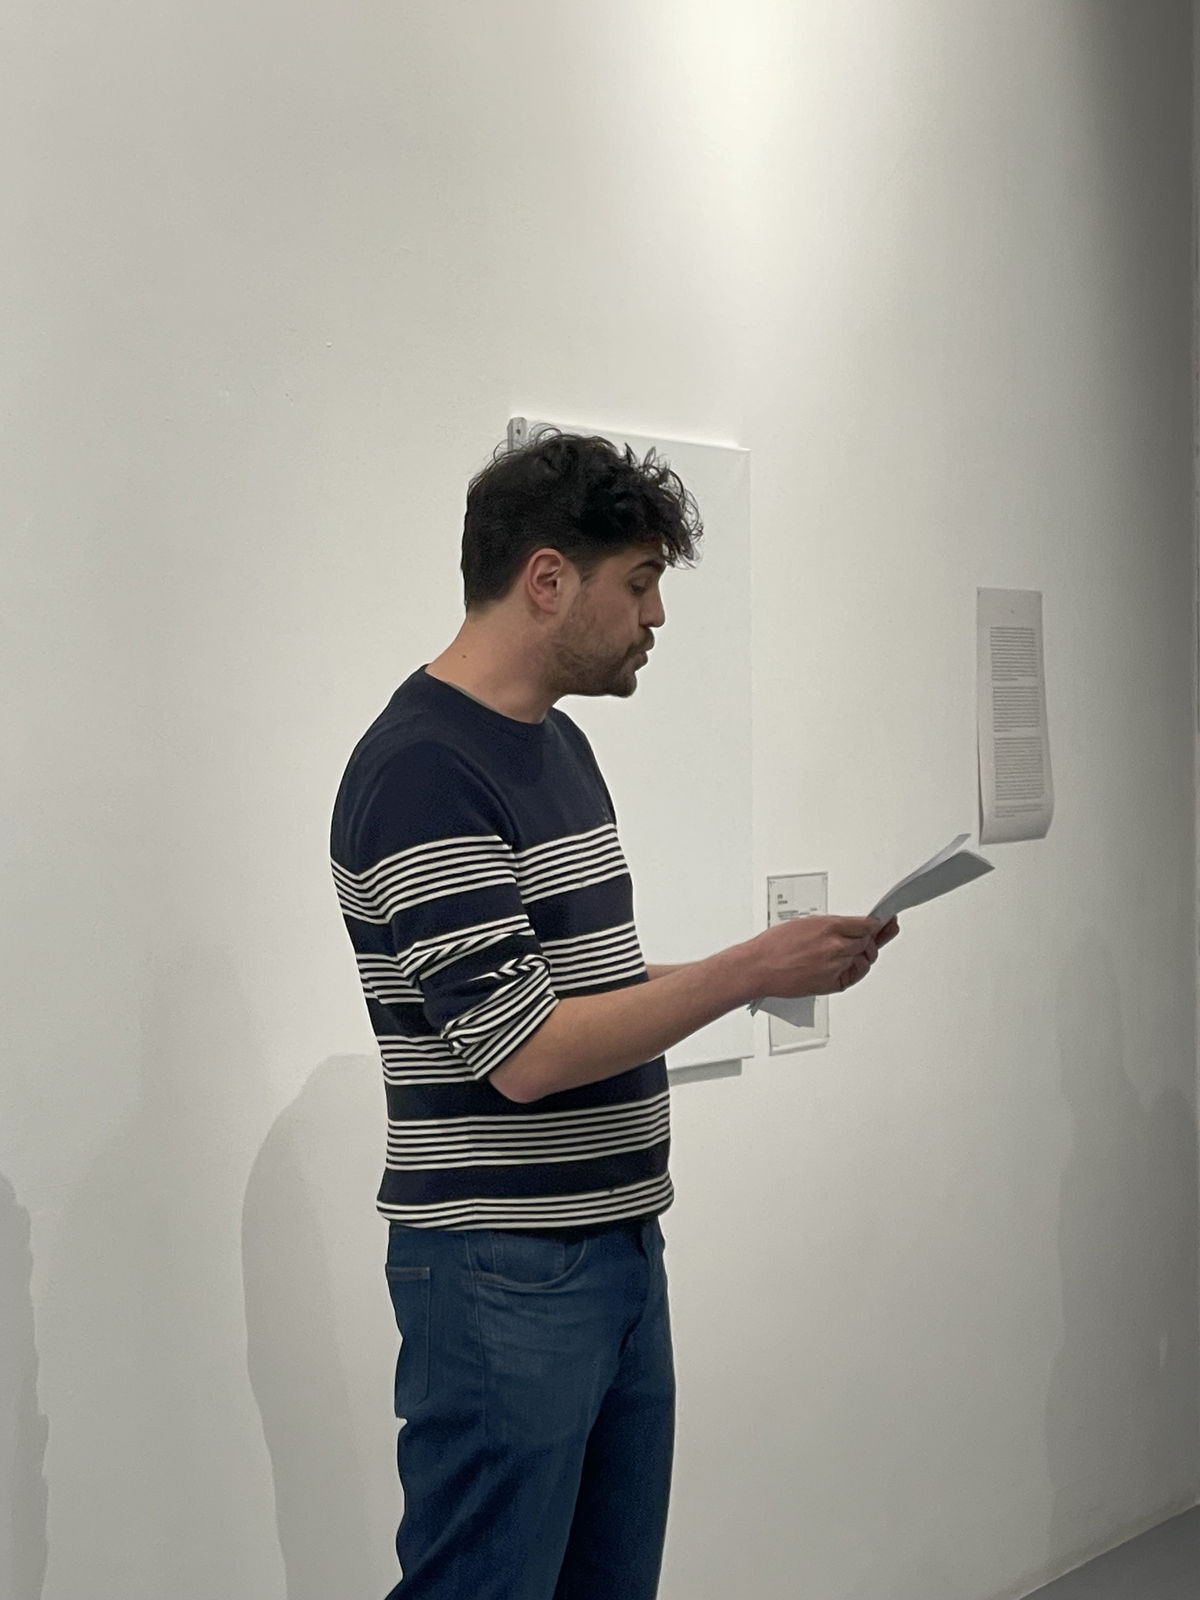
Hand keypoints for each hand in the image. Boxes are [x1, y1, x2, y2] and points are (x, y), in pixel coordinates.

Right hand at [748, 914, 896, 998]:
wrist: (760, 967)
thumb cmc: (775, 945)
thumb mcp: (805, 923)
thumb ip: (832, 925)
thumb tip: (849, 926)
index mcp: (830, 926)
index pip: (867, 924)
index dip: (876, 924)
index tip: (882, 923)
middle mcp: (836, 946)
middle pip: (868, 941)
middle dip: (870, 939)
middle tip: (873, 937)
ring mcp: (836, 966)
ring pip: (863, 959)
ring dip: (863, 954)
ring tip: (858, 951)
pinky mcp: (832, 983)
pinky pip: (854, 976)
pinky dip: (856, 970)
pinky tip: (853, 965)